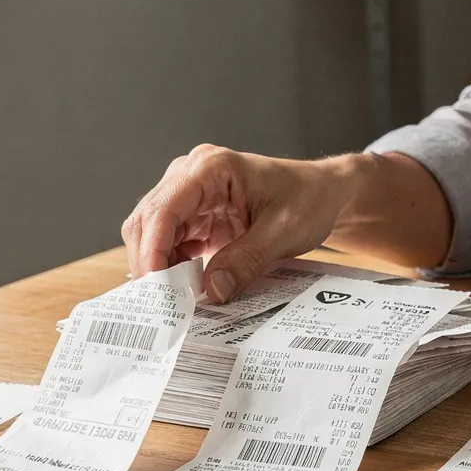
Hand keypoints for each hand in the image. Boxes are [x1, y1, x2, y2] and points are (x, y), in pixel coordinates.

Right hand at [122, 145, 344, 302]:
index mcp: (211, 168)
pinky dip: (172, 266)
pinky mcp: (195, 215)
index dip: (153, 248)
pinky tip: (185, 287)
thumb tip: (213, 290)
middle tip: (161, 303)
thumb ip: (247, 259)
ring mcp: (190, 195)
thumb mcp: (284, 230)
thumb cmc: (308, 199)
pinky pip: (169, 242)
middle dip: (150, 262)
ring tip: (174, 300)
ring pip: (152, 233)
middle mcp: (192, 175)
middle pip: (149, 220)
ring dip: (159, 267)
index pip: (164, 208)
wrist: (322, 193)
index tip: (155, 285)